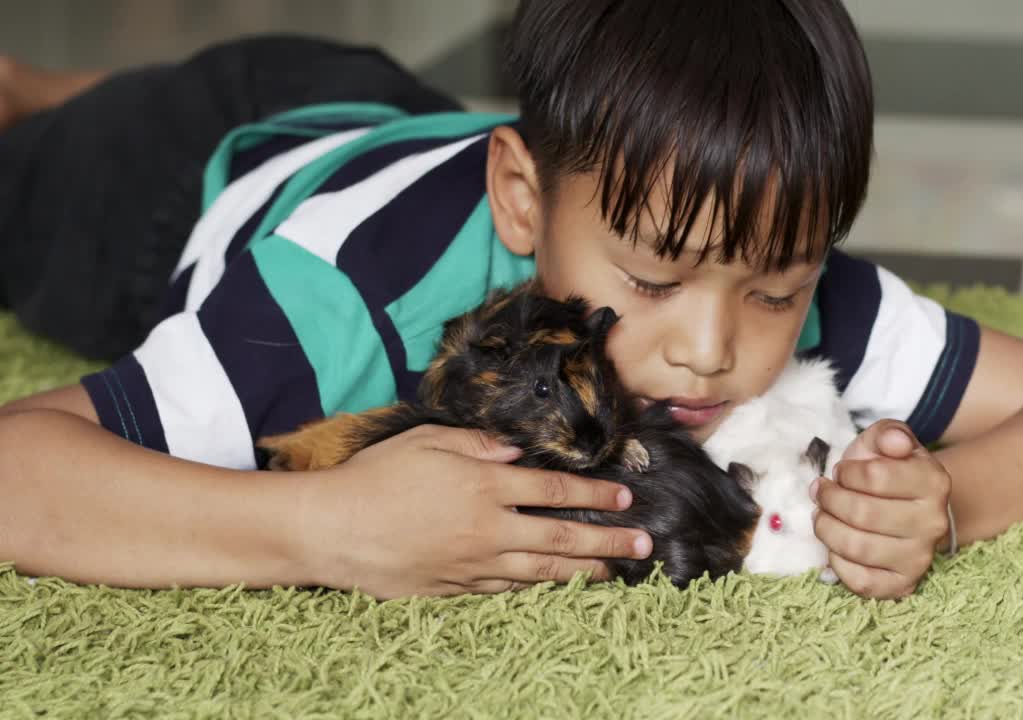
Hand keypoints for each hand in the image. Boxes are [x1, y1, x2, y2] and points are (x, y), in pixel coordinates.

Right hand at [296, 424, 652, 598]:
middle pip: (562, 535)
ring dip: (584, 571)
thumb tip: (513, 453)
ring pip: (542, 570)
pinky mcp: (456, 588)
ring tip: (614, 573)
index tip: (625, 496)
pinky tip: (555, 584)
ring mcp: (474, 563)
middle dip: (608, 540)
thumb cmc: (374, 477)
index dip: (594, 492)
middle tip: (643, 546)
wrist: (330, 530)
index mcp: (484, 484)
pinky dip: (537, 587)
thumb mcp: (425, 440)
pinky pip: (507, 589)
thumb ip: (475, 444)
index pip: (554, 489)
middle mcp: (488, 527)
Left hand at [811, 420, 951, 598]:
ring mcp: (920, 557)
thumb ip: (888, 433)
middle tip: (822, 492)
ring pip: (857, 548)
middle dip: (830, 500)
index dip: (847, 472)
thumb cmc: (889, 470)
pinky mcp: (903, 585)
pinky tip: (836, 545)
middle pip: (862, 514)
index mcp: (934, 481)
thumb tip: (894, 442)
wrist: (907, 507)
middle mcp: (933, 522)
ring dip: (827, 529)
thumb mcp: (886, 443)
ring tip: (823, 515)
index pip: (875, 476)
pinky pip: (861, 581)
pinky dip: (838, 563)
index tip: (841, 472)